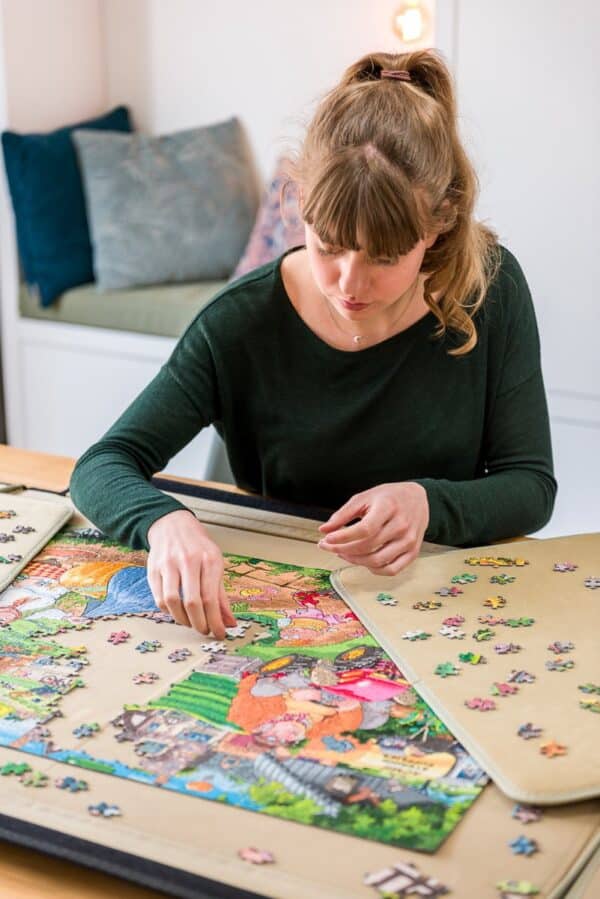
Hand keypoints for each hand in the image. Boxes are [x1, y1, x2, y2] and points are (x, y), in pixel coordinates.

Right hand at [146, 510, 235, 637]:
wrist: (173, 525)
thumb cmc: (198, 547)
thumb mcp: (216, 563)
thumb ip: (221, 595)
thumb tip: (229, 623)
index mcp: (209, 559)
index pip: (211, 597)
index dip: (215, 621)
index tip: (219, 633)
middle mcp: (188, 561)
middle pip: (192, 602)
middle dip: (199, 624)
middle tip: (204, 631)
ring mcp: (168, 564)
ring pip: (172, 601)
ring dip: (182, 619)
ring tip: (191, 623)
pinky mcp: (153, 569)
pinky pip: (159, 598)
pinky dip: (169, 611)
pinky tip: (177, 612)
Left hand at [317, 482, 428, 574]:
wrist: (417, 498)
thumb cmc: (389, 497)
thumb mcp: (365, 497)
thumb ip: (343, 513)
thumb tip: (324, 530)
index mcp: (388, 507)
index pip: (364, 529)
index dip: (343, 537)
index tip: (327, 539)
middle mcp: (401, 525)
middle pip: (368, 546)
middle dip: (343, 549)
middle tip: (329, 546)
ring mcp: (409, 541)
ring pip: (377, 561)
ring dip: (355, 561)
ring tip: (342, 552)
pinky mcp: (413, 552)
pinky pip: (392, 570)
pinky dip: (374, 570)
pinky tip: (363, 560)